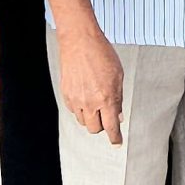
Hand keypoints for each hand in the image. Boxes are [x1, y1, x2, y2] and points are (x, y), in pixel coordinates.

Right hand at [53, 27, 125, 144]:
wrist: (79, 41)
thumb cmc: (101, 54)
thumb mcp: (118, 75)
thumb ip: (118, 97)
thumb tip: (118, 115)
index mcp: (106, 98)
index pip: (111, 126)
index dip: (115, 138)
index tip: (117, 143)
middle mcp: (90, 102)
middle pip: (95, 129)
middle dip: (102, 125)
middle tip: (106, 115)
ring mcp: (76, 99)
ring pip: (83, 121)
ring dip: (91, 117)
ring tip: (96, 103)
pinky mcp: (66, 95)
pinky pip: (74, 111)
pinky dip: (81, 109)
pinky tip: (86, 96)